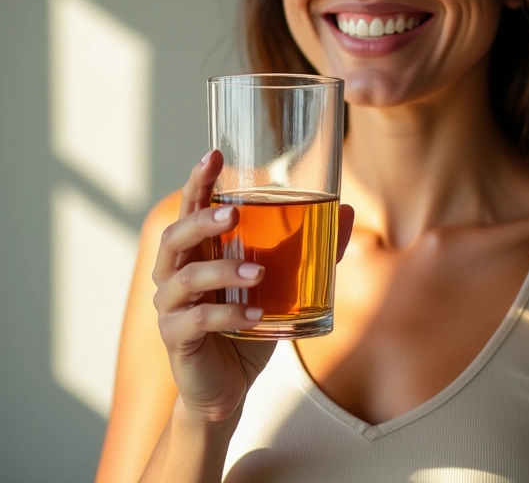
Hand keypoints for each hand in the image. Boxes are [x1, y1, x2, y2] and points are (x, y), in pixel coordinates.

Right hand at [151, 150, 353, 424]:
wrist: (228, 386)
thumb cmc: (249, 323)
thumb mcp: (283, 283)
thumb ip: (310, 248)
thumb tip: (344, 208)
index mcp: (198, 252)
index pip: (191, 208)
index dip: (199, 180)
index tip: (214, 154)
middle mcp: (176, 273)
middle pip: (174, 236)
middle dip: (201, 220)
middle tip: (231, 212)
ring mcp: (171, 307)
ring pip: (186, 277)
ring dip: (223, 271)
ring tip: (259, 273)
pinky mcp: (177, 339)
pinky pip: (197, 321)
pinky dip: (228, 315)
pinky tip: (256, 315)